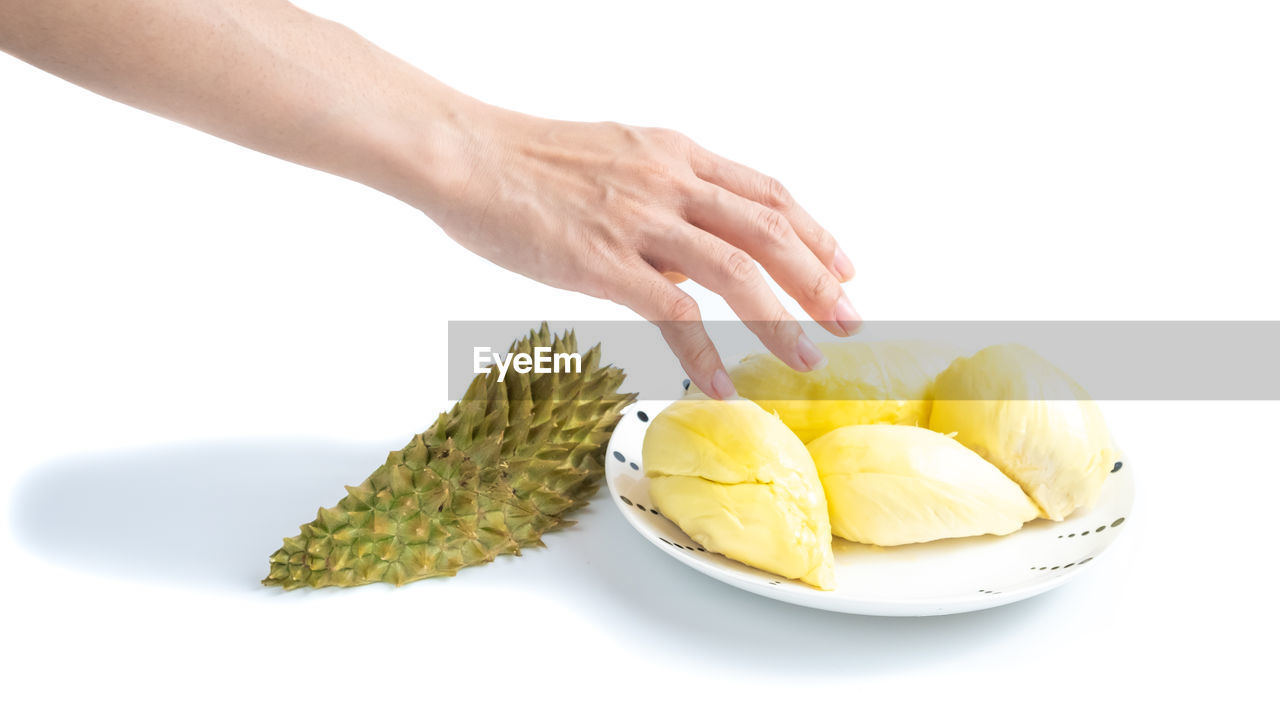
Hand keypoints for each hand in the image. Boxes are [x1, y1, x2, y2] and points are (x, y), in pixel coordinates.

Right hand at [423, 105, 860, 398]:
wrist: (464, 154)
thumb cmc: (525, 161)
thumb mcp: (612, 159)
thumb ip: (659, 198)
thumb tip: (687, 256)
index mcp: (675, 154)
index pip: (766, 193)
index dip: (813, 232)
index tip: (843, 266)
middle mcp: (670, 181)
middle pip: (769, 231)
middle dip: (819, 279)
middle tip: (851, 319)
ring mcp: (640, 221)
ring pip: (737, 271)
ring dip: (781, 319)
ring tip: (809, 359)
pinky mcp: (604, 262)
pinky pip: (674, 316)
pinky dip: (705, 355)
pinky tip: (724, 387)